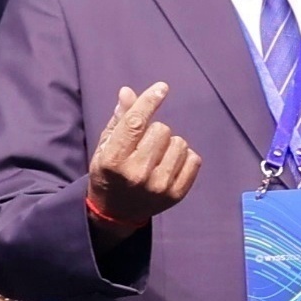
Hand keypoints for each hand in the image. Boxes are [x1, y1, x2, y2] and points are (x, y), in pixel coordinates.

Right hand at [86, 82, 202, 229]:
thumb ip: (119, 119)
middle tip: (145, 145)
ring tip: (156, 156)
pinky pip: (194, 159)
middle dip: (154, 131)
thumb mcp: (105, 146)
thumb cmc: (109, 173)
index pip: (135, 123)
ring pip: (180, 142)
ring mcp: (159, 186)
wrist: (115, 212)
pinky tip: (169, 164)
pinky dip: (184, 157)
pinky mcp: (176, 195)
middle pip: (162, 129)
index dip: (149, 102)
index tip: (162, 88)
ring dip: (170, 144)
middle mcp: (137, 174)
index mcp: (113, 159)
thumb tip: (128, 91)